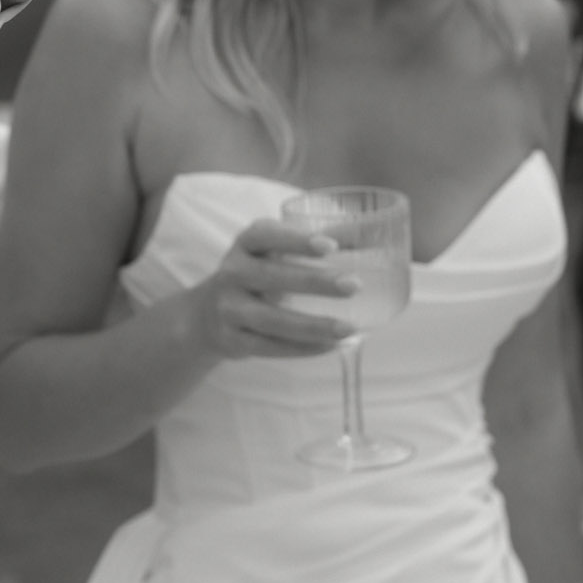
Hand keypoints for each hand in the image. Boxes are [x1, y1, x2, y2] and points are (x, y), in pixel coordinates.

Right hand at [188, 218, 358, 360]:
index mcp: (246, 244)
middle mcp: (232, 273)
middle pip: (272, 277)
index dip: (296, 240)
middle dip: (314, 282)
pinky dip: (303, 349)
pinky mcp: (233, 341)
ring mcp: (229, 309)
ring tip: (350, 328)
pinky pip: (270, 347)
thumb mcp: (279, 250)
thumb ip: (324, 239)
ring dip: (313, 326)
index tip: (330, 246)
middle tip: (354, 285)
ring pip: (272, 320)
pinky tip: (333, 346)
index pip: (266, 236)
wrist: (206, 314)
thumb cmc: (259, 272)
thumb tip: (377, 233)